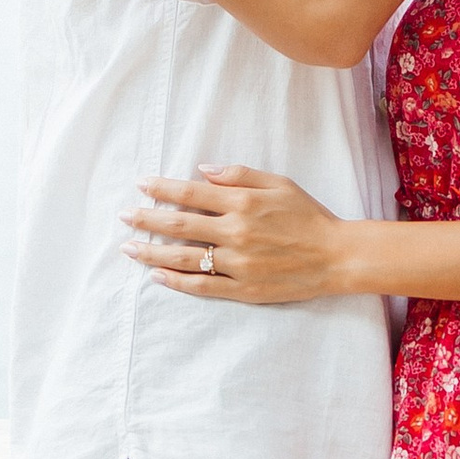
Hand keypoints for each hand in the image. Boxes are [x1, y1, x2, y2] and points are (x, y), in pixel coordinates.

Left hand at [124, 167, 355, 305]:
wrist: (336, 257)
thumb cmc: (309, 216)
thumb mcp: (279, 183)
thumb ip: (240, 174)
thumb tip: (203, 169)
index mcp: (243, 203)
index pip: (191, 193)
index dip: (162, 188)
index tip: (141, 185)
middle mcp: (235, 232)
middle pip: (179, 225)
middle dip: (147, 219)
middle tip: (124, 216)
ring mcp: (237, 263)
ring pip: (184, 258)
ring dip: (152, 253)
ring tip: (128, 249)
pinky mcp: (243, 289)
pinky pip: (202, 287)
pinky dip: (177, 283)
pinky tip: (158, 277)